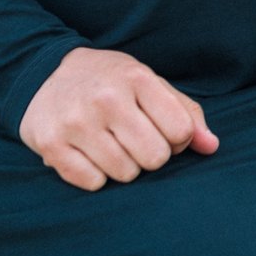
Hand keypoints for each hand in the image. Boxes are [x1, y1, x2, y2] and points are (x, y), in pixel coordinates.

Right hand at [19, 47, 218, 191]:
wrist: (44, 73)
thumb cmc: (109, 82)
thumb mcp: (150, 83)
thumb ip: (186, 113)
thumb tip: (211, 147)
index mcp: (136, 78)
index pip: (180, 131)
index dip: (177, 138)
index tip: (161, 130)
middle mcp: (106, 99)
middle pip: (155, 157)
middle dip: (151, 155)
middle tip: (135, 140)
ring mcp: (76, 122)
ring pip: (125, 173)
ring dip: (124, 166)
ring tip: (111, 144)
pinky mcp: (51, 145)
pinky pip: (93, 183)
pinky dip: (96, 176)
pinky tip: (89, 154)